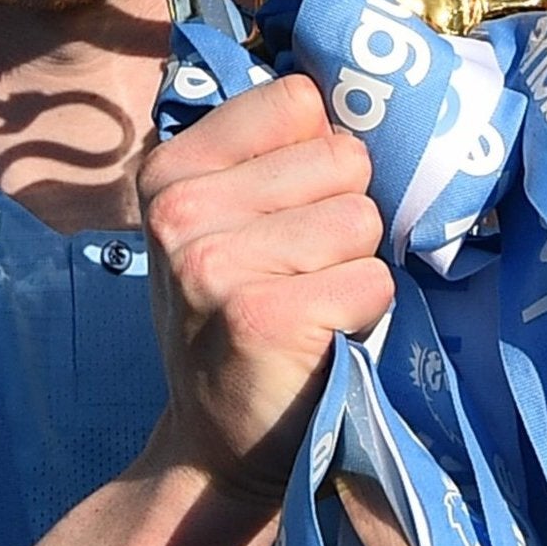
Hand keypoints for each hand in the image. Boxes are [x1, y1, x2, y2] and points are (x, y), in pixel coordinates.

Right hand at [142, 74, 390, 503]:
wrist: (216, 449)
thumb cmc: (238, 321)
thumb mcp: (225, 224)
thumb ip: (274, 157)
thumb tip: (368, 96)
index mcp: (172, 168)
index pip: (299, 100)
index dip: (319, 157)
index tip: (289, 213)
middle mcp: (181, 209)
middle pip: (343, 158)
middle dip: (342, 215)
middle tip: (298, 274)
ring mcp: (215, 264)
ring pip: (364, 218)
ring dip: (355, 266)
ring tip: (307, 306)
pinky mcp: (263, 317)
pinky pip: (374, 280)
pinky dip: (365, 314)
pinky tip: (319, 340)